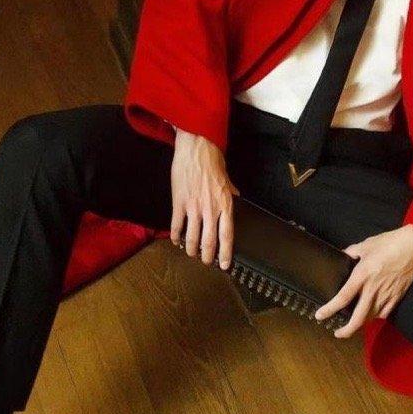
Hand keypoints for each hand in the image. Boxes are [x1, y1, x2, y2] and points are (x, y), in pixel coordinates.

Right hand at [169, 129, 239, 269]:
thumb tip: (236, 195)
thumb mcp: (227, 178)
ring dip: (191, 249)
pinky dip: (175, 236)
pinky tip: (175, 240)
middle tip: (206, 262)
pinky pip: (176, 225)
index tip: (224, 264)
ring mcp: (194, 207)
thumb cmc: (212, 160)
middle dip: (207, 256)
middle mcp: (210, 209)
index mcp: (225, 205)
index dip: (225, 253)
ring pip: (192, 237)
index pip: (227, 235)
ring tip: (191, 254)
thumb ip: (231, 191)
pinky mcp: (179, 202)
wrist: (196, 148)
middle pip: (209, 241)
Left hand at [314, 225, 412, 337]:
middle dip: (347, 330)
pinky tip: (373, 314)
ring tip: (353, 323)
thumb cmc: (391, 242)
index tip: (320, 315)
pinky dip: (377, 316)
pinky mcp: (398, 296)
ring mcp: (387, 294)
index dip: (330, 309)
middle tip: (338, 333)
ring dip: (361, 323)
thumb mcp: (367, 244)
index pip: (343, 297)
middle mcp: (373, 289)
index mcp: (362, 275)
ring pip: (372, 318)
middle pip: (358, 318)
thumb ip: (352, 251)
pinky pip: (385, 312)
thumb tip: (343, 254)